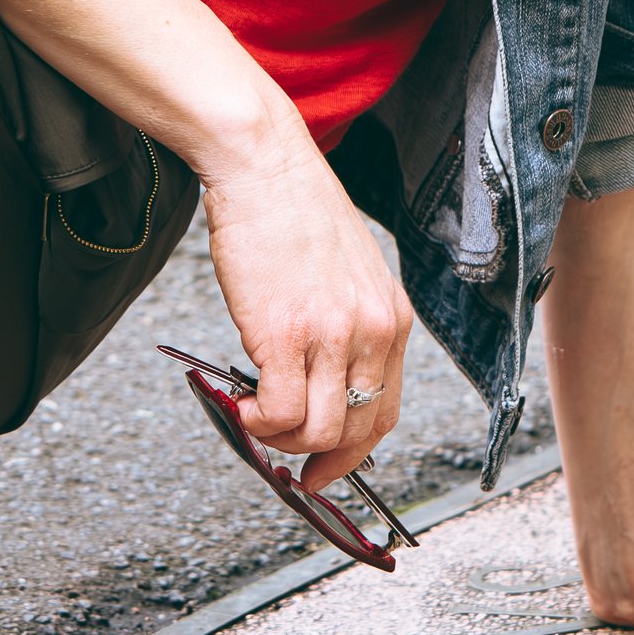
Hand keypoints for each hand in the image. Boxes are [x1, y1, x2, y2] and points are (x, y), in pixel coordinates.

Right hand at [197, 115, 411, 491]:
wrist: (263, 166)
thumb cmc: (293, 212)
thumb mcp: (346, 273)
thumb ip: (346, 326)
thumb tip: (320, 380)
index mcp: (392, 318)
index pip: (385, 412)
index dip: (354, 452)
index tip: (326, 468)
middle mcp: (372, 330)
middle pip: (356, 431)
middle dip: (316, 457)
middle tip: (281, 454)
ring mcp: (332, 334)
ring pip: (319, 431)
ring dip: (282, 440)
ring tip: (256, 417)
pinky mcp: (286, 332)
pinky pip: (280, 411)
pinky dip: (258, 421)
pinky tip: (241, 403)